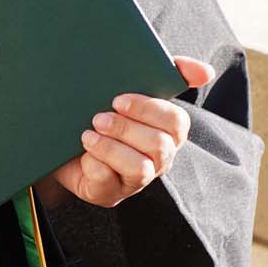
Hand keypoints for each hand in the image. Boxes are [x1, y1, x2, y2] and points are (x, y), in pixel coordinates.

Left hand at [33, 55, 213, 211]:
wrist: (60, 140)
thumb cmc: (101, 111)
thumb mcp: (129, 87)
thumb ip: (170, 72)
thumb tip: (207, 72)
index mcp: (168, 132)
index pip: (176, 122)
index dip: (150, 110)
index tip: (119, 99)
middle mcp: (158, 158)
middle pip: (160, 146)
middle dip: (127, 129)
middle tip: (99, 117)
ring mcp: (135, 180)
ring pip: (140, 169)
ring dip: (112, 149)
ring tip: (88, 135)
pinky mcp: (109, 194)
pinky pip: (109, 183)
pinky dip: (96, 166)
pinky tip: (84, 154)